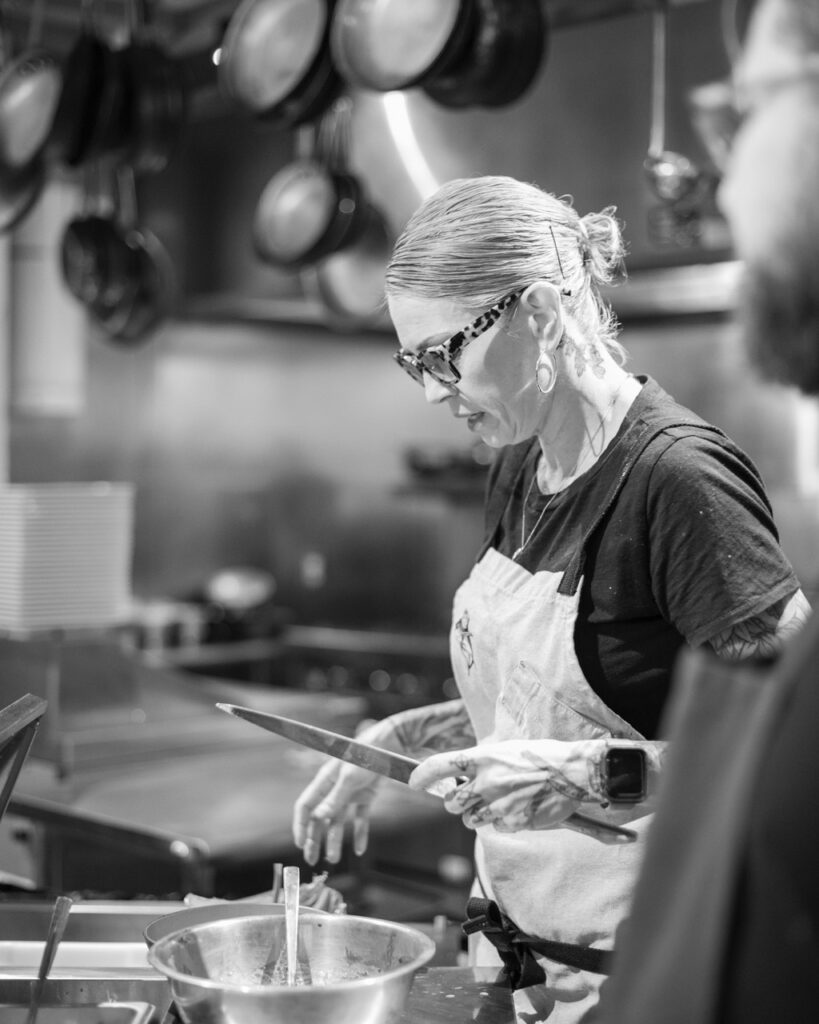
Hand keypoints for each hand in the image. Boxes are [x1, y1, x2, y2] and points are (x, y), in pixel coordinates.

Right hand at [292, 719, 397, 865]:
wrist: (390, 745)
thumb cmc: (365, 755)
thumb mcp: (349, 777)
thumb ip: (335, 798)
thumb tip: (318, 818)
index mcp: (324, 781)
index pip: (305, 806)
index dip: (300, 825)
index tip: (299, 844)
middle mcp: (334, 789)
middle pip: (319, 818)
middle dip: (314, 839)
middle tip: (311, 860)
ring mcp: (350, 794)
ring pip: (338, 822)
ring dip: (335, 840)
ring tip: (334, 859)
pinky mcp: (366, 797)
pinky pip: (360, 819)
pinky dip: (360, 834)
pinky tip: (360, 849)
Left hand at [408, 738, 605, 831]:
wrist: (573, 772)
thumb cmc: (541, 756)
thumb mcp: (506, 749)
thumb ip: (483, 762)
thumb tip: (463, 773)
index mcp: (485, 758)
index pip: (442, 765)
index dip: (422, 775)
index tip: (413, 781)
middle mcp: (489, 781)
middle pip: (453, 803)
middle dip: (457, 804)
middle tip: (468, 799)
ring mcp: (502, 803)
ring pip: (472, 820)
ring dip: (478, 816)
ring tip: (497, 803)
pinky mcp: (516, 821)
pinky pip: (498, 828)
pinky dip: (503, 823)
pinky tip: (517, 809)